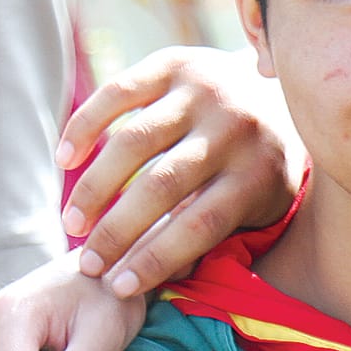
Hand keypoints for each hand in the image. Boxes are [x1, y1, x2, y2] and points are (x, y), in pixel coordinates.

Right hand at [58, 46, 300, 297]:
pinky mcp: (177, 63)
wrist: (286, 88)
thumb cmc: (262, 165)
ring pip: (134, 143)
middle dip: (117, 232)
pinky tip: (64, 159)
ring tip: (73, 225)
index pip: (203, 223)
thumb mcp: (261, 203)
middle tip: (87, 264)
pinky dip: (85, 126)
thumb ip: (219, 233)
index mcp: (260, 171)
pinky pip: (119, 93)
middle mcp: (234, 127)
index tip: (118, 287)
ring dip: (94, 188)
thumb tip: (158, 276)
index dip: (156, 259)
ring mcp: (205, 90)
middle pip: (163, 185)